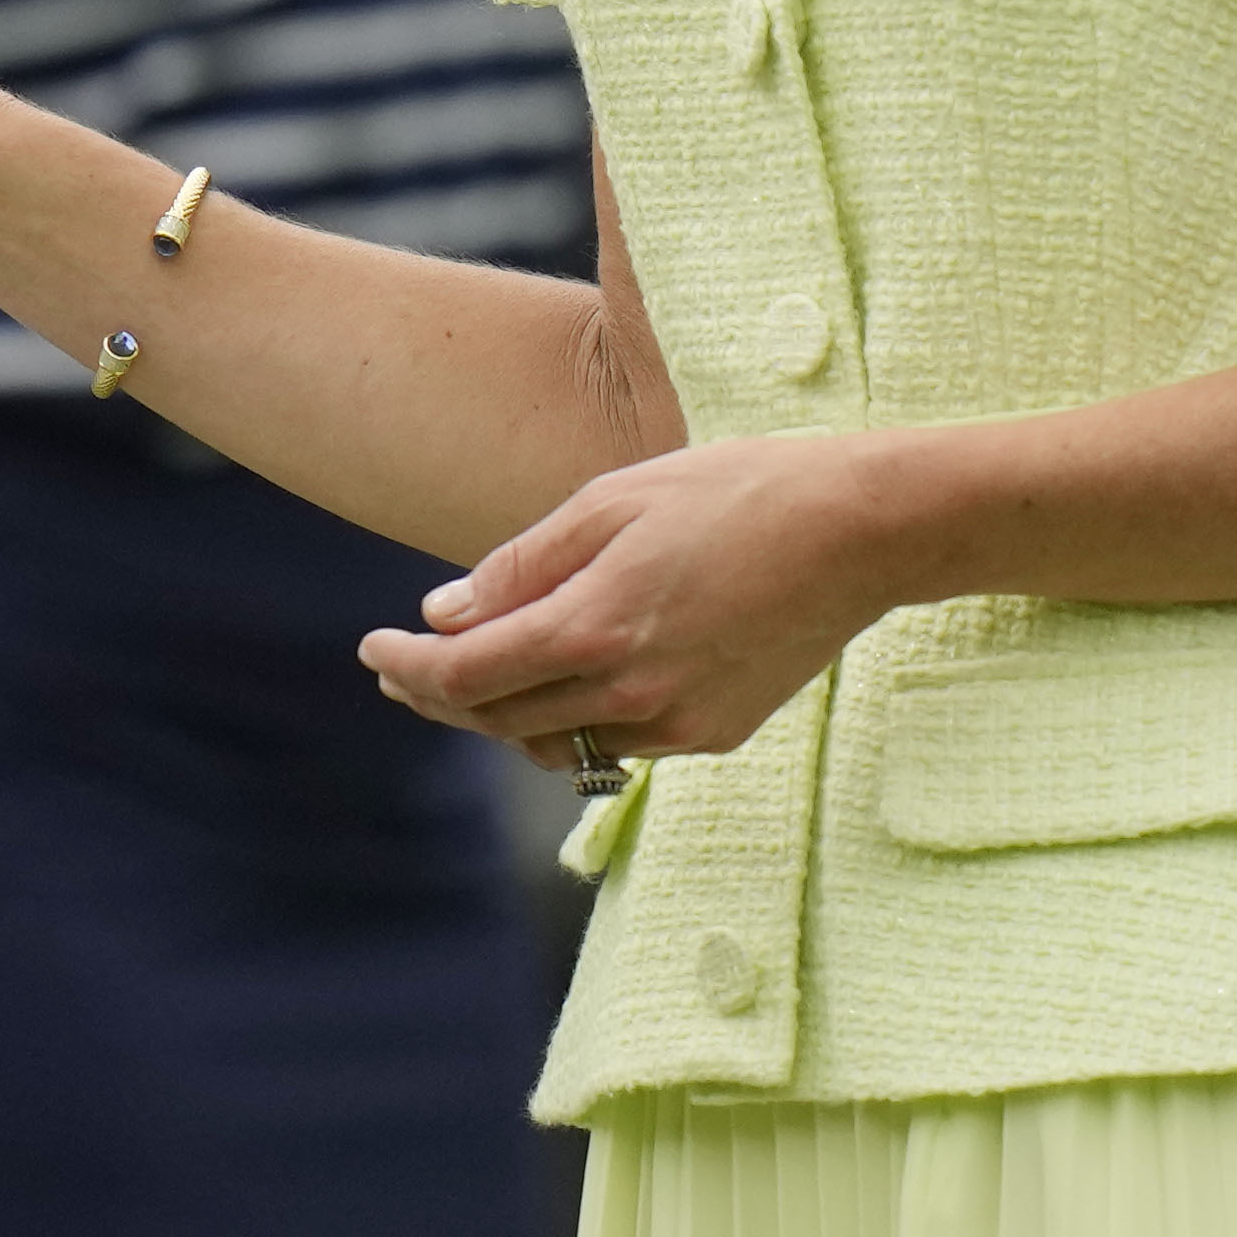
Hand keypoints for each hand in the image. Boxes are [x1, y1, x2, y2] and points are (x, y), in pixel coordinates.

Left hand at [363, 433, 919, 765]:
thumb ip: (521, 565)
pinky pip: (617, 745)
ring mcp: (677, 724)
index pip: (463, 676)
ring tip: (474, 673)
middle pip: (497, 721)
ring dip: (503, 716)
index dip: (406, 665)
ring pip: (555, 744)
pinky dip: (575, 721)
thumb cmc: (738, 492)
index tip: (372, 646)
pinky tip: (564, 683)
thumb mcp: (613, 501)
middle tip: (403, 662)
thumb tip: (445, 613)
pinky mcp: (715, 735)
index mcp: (595, 626)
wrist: (863, 531)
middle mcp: (631, 691)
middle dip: (438, 694)